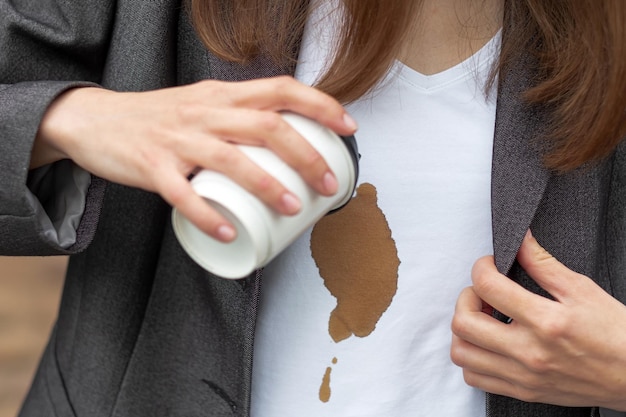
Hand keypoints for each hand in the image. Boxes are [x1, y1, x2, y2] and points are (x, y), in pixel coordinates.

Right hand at [33, 77, 357, 240]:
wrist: (95, 120)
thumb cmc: (161, 117)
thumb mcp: (204, 103)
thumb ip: (241, 115)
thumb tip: (289, 139)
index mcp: (223, 94)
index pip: (280, 89)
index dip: (320, 105)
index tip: (348, 128)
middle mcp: (204, 112)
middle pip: (266, 126)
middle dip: (306, 155)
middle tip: (329, 185)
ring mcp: (177, 139)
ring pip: (230, 159)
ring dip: (267, 185)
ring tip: (293, 207)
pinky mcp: (151, 167)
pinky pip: (182, 195)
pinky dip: (208, 216)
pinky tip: (228, 233)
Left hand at [451, 230, 625, 410]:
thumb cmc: (615, 334)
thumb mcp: (582, 289)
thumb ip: (543, 263)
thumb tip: (519, 240)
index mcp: (546, 321)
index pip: (488, 286)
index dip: (481, 267)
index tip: (490, 265)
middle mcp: (529, 352)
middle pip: (463, 322)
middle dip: (466, 297)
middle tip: (483, 291)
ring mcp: (523, 375)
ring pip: (461, 353)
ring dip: (463, 329)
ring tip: (483, 317)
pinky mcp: (523, 391)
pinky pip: (474, 378)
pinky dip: (471, 357)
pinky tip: (487, 342)